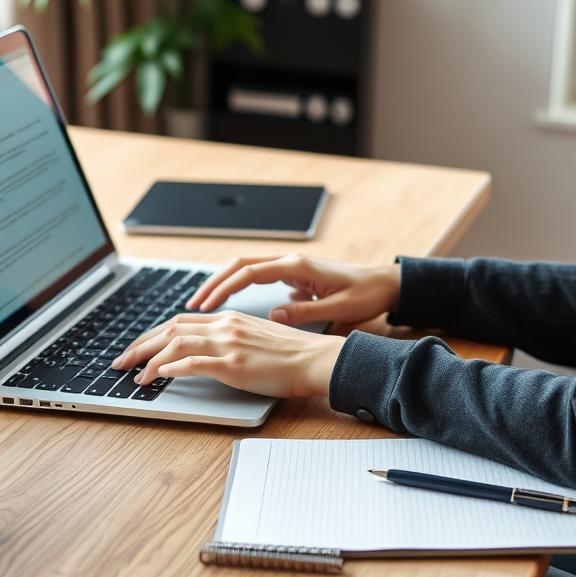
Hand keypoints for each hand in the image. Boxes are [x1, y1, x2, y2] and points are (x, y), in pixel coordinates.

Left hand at [111, 311, 343, 398]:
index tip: (138, 347)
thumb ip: (232, 340)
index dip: (153, 334)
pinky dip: (169, 368)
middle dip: (140, 345)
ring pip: (174, 342)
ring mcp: (228, 344)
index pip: (180, 321)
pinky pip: (191, 362)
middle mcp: (224, 325)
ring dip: (147, 359)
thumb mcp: (256, 339)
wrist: (315, 360)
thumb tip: (209, 351)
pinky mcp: (233, 364)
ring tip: (132, 374)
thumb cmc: (292, 355)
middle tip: (121, 361)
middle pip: (170, 328)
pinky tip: (156, 377)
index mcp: (229, 318)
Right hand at [186, 254, 400, 326]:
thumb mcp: (338, 308)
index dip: (223, 288)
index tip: (204, 305)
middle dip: (213, 283)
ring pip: (246, 269)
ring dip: (223, 284)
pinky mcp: (294, 274)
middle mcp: (290, 261)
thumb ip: (304, 311)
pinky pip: (257, 276)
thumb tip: (272, 314)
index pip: (249, 272)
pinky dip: (238, 286)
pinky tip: (229, 304)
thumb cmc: (365, 295)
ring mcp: (290, 266)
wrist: (384, 283)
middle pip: (240, 265)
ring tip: (202, 304)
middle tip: (191, 303)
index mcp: (297, 267)